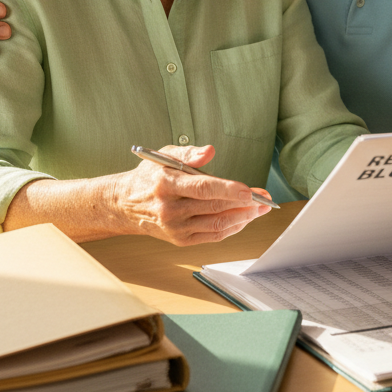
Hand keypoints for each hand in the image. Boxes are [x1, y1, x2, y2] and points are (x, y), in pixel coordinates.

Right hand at [113, 145, 272, 245]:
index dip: (229, 190)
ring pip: (217, 224)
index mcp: (166, 184)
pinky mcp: (180, 240)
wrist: (127, 204)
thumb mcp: (164, 155)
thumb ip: (189, 152)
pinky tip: (244, 218)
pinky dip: (232, 228)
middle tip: (264, 197)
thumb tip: (209, 151)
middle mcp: (169, 209)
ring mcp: (175, 227)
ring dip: (243, 217)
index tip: (250, 191)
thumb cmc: (150, 177)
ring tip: (260, 209)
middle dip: (245, 203)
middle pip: (215, 208)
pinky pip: (213, 236)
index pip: (203, 188)